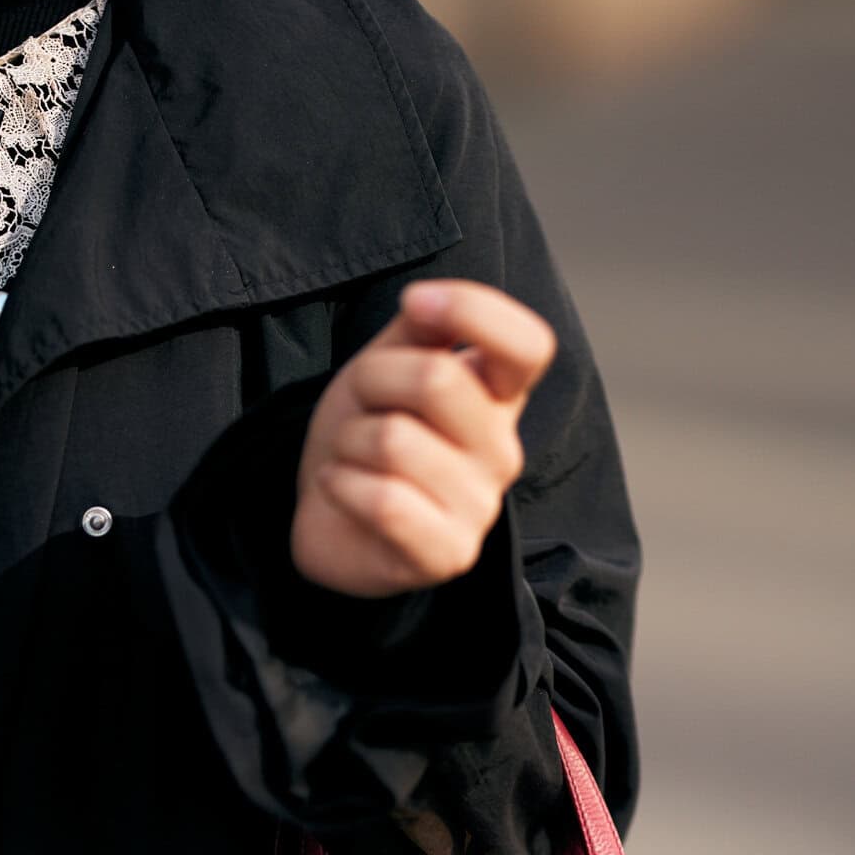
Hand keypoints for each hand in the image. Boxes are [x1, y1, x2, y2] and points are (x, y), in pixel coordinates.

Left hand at [290, 279, 557, 598]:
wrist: (326, 517)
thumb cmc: (364, 437)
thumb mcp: (386, 363)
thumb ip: (418, 326)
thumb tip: (428, 299)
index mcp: (498, 399)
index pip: (529, 346)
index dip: (474, 310)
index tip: (417, 304)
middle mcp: (502, 451)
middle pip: (436, 380)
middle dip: (371, 381)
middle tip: (361, 409)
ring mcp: (480, 508)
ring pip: (395, 441)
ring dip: (348, 442)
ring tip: (352, 458)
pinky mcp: (448, 555)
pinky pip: (384, 501)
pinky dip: (341, 485)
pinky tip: (343, 491)